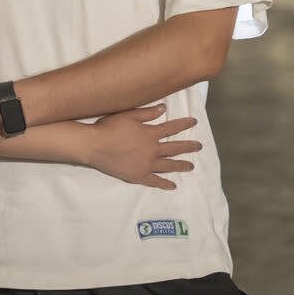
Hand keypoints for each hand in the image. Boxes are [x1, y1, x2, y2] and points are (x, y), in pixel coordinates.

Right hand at [85, 105, 199, 189]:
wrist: (94, 145)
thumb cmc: (109, 127)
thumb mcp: (129, 114)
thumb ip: (148, 113)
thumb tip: (164, 109)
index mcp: (151, 134)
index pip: (171, 128)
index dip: (184, 124)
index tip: (195, 122)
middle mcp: (152, 150)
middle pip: (174, 148)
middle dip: (188, 146)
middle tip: (199, 146)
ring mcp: (146, 165)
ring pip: (168, 166)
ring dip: (181, 165)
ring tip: (191, 166)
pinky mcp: (138, 176)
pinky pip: (154, 181)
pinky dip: (164, 183)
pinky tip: (172, 185)